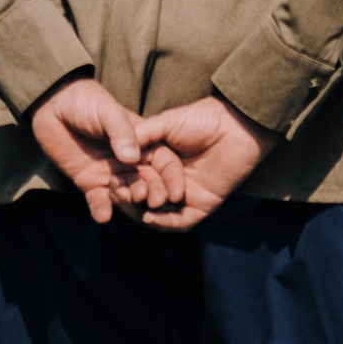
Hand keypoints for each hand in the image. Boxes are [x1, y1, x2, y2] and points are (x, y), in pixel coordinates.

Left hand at [27, 77, 166, 223]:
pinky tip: (103, 217)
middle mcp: (132, 162)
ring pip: (127, 193)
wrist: (54, 106)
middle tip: (154, 202)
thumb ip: (121, 133)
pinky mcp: (90, 182)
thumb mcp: (108, 112)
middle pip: (149, 182)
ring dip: (130, 201)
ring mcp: (111, 174)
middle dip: (153, 193)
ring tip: (129, 202)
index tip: (176, 193)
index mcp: (144, 144)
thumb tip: (131, 158)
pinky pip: (98, 199)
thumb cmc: (88, 102)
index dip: (172, 178)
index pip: (165, 163)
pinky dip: (101, 209)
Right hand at [129, 96, 280, 231]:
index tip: (106, 183)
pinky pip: (180, 222)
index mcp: (158, 166)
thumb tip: (115, 149)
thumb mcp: (163, 125)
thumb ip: (139, 137)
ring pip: (159, 215)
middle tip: (121, 196)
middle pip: (143, 201)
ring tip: (134, 205)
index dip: (119, 184)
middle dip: (129, 201)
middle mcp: (170, 183)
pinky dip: (164, 224)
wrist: (236, 125)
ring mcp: (186, 196)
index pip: (133, 181)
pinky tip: (152, 216)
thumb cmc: (201, 119)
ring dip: (143, 214)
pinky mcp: (203, 205)